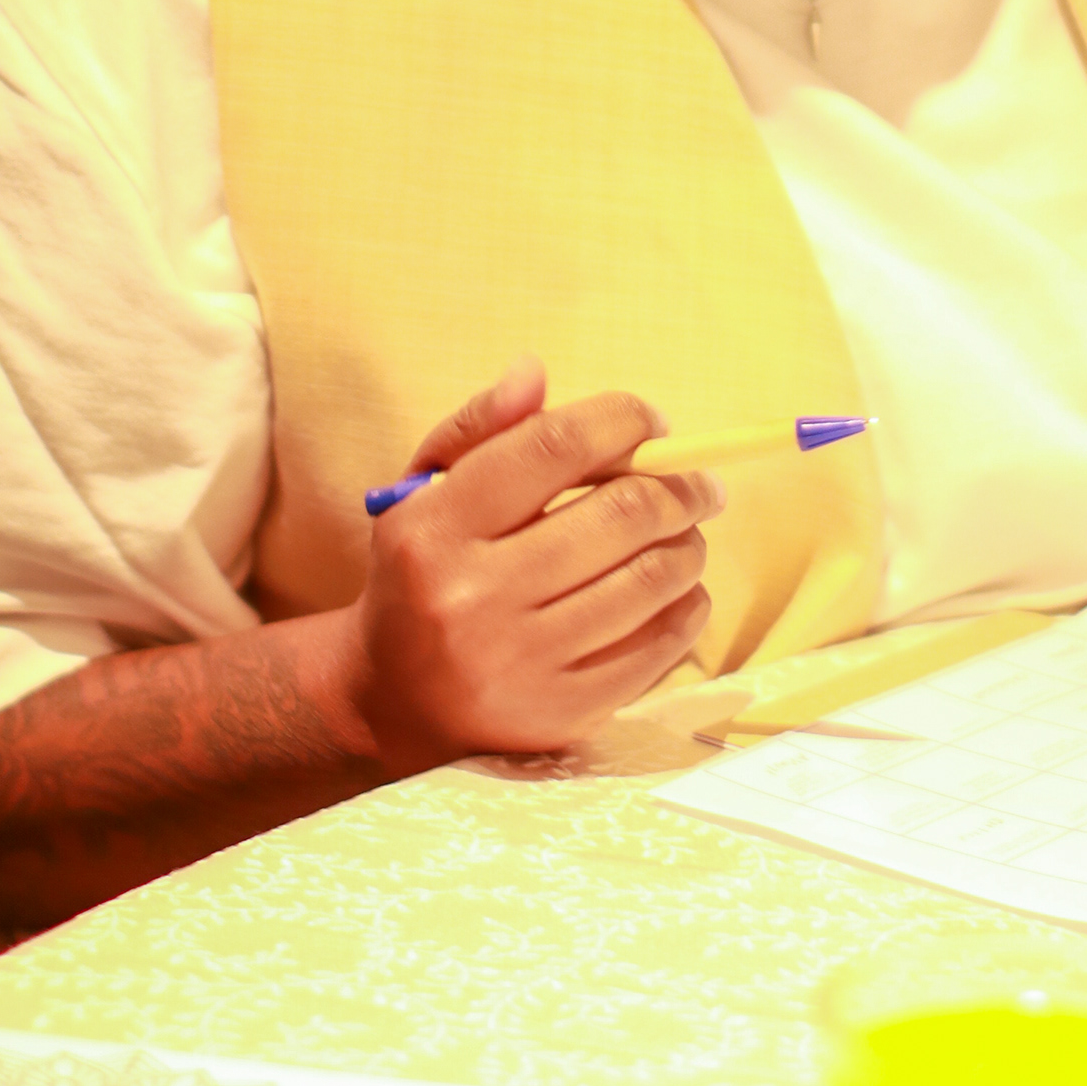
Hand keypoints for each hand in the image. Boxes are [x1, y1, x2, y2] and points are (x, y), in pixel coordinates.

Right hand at [342, 357, 719, 763]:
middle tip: (696, 482)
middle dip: (680, 485)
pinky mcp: (559, 715)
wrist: (390, 701)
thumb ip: (481, 426)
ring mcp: (520, 663)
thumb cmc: (422, 572)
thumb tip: (536, 371)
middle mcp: (474, 596)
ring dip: (689, 543)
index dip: (622, 420)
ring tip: (685, 532)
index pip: (554, 446)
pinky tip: (679, 589)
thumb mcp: (424, 491)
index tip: (651, 422)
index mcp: (438, 527)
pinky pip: (659, 647)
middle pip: (621, 513)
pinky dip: (688, 605)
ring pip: (651, 579)